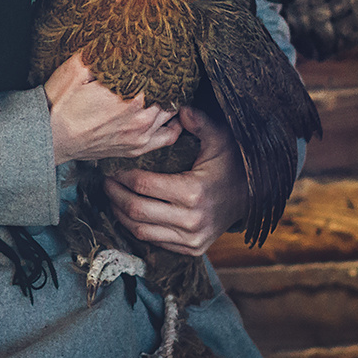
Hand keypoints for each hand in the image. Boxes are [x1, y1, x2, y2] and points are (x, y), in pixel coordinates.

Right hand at [44, 52, 179, 165]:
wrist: (49, 137)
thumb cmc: (60, 104)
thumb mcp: (75, 69)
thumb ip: (101, 55)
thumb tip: (120, 40)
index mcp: (130, 97)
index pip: (159, 76)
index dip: (160, 63)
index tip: (160, 54)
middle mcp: (140, 118)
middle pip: (169, 93)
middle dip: (168, 79)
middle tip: (165, 68)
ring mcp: (140, 136)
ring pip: (171, 113)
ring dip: (171, 98)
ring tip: (168, 86)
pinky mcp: (136, 148)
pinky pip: (168, 137)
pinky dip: (173, 124)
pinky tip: (169, 114)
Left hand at [102, 107, 246, 256]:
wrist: (252, 198)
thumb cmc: (232, 164)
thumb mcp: (219, 140)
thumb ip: (200, 122)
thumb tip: (180, 108)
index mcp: (194, 192)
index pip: (144, 186)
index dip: (122, 176)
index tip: (112, 167)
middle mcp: (191, 220)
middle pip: (136, 211)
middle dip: (114, 195)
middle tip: (105, 182)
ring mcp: (192, 239)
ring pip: (141, 231)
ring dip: (121, 214)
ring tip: (112, 197)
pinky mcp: (192, 250)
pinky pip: (154, 242)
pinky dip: (137, 228)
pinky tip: (130, 212)